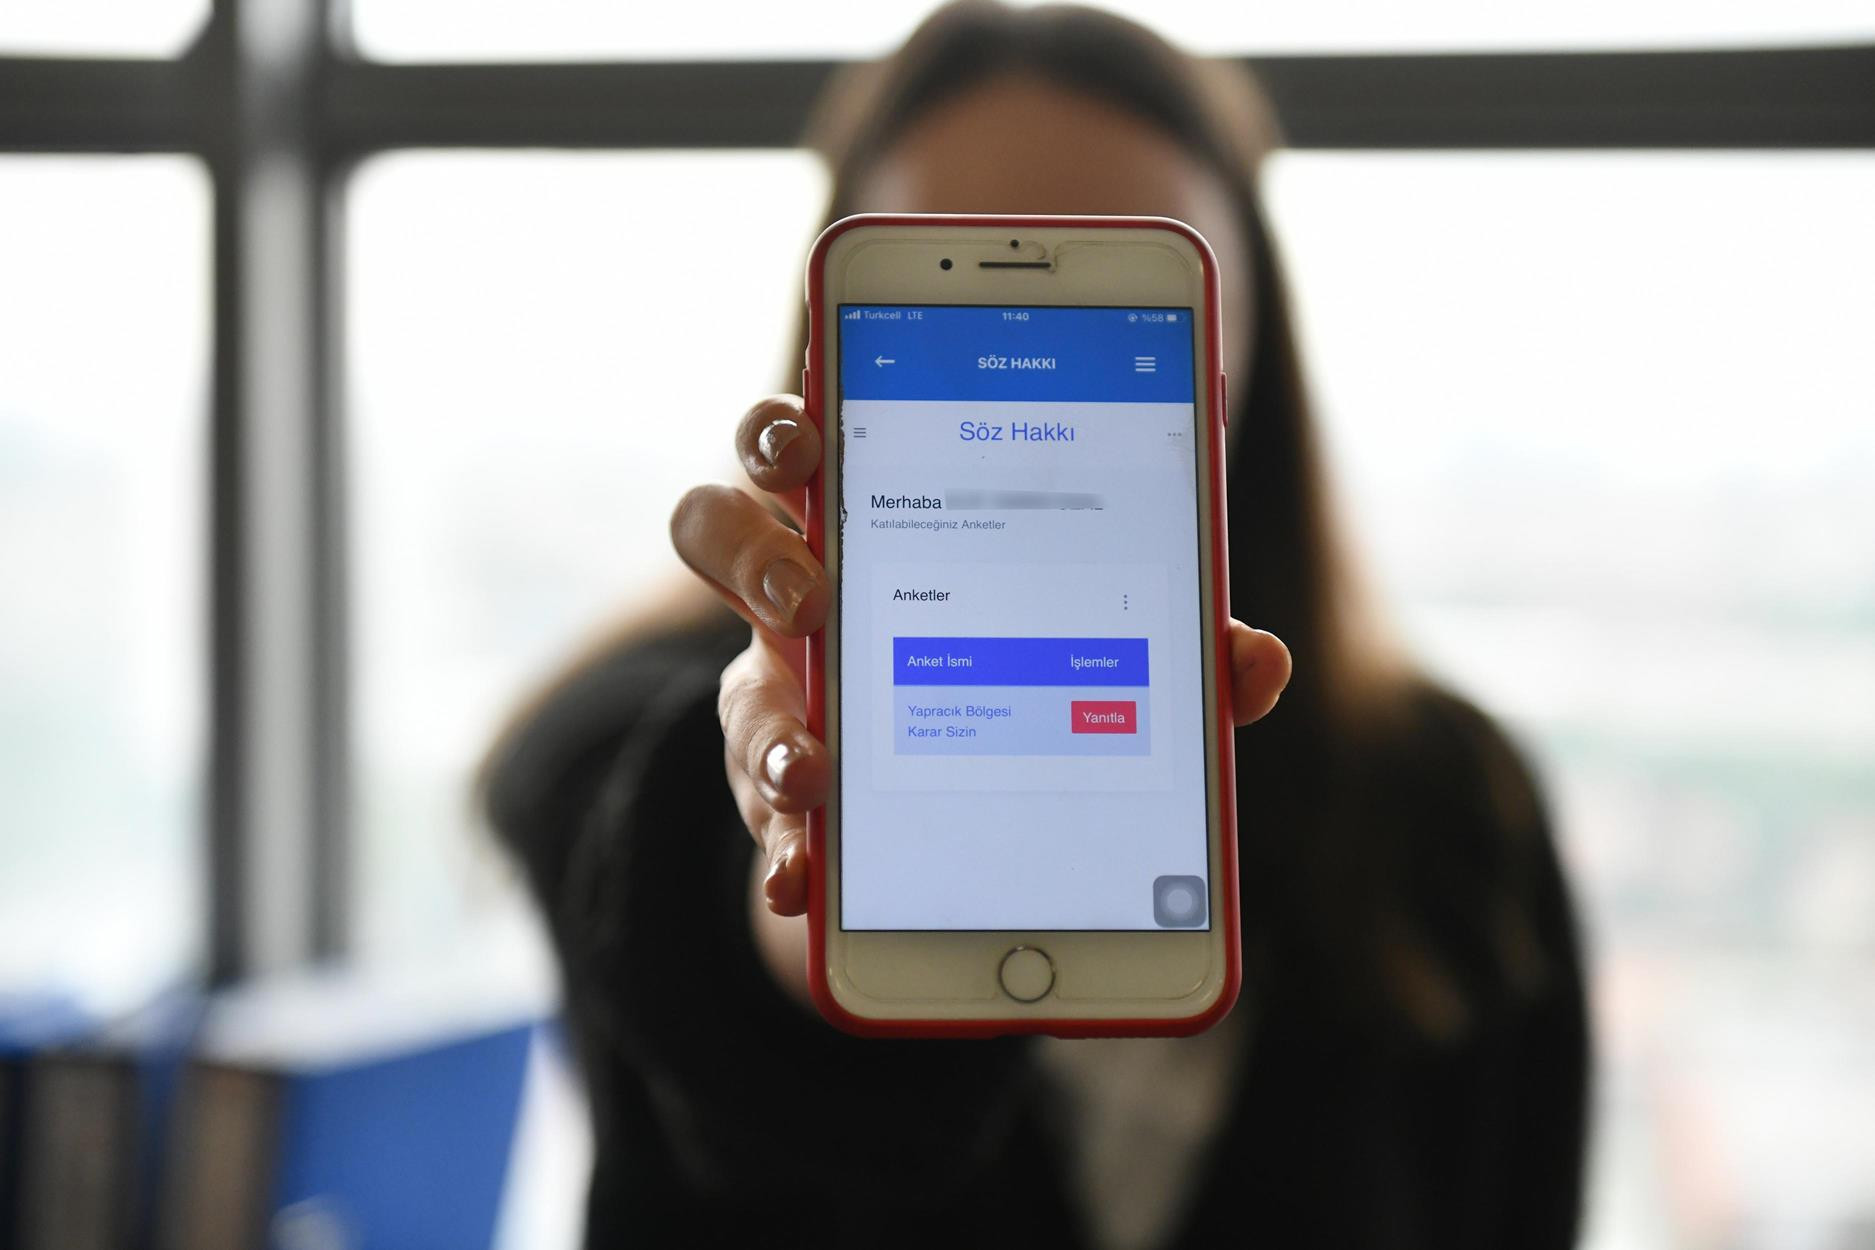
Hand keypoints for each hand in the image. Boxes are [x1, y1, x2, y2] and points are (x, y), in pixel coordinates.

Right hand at [672, 394, 1292, 918]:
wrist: (953, 795)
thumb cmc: (1027, 670)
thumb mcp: (1100, 649)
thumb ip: (1177, 647)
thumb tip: (1258, 659)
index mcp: (879, 524)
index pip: (809, 444)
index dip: (787, 425)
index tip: (811, 427)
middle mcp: (807, 600)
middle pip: (718, 532)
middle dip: (752, 551)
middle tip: (811, 597)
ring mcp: (784, 702)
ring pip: (725, 688)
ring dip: (767, 725)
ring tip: (816, 769)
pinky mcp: (787, 798)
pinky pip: (764, 822)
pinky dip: (785, 853)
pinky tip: (808, 885)